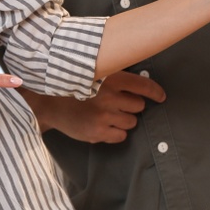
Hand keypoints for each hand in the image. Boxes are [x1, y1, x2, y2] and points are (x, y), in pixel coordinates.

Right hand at [49, 71, 166, 143]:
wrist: (48, 103)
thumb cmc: (73, 88)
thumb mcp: (94, 74)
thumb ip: (115, 76)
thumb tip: (141, 83)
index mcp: (110, 78)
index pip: (143, 86)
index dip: (155, 92)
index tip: (161, 97)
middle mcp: (109, 96)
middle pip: (139, 105)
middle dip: (132, 106)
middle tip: (117, 104)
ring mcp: (103, 115)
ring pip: (132, 121)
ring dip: (125, 119)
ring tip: (108, 115)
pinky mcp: (98, 132)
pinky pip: (121, 136)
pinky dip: (117, 132)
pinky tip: (105, 126)